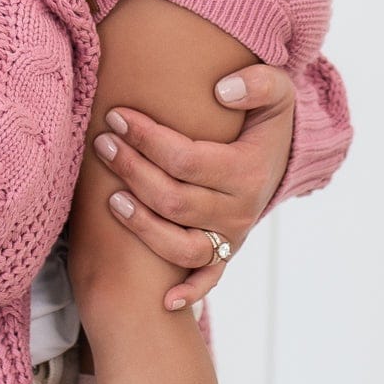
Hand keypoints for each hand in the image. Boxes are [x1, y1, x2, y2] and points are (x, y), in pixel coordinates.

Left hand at [95, 61, 298, 311]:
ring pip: (180, 245)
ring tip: (110, 197)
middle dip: (133, 171)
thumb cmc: (264, 120)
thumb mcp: (276, 92)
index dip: (147, 139)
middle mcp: (240, 211)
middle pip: (174, 200)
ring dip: (142, 225)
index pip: (186, 159)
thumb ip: (258, 83)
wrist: (280, 157)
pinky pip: (207, 280)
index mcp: (248, 172)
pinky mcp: (225, 254)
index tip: (118, 117)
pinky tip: (164, 300)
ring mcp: (231, 237)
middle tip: (103, 143)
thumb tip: (223, 90)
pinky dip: (188, 292)